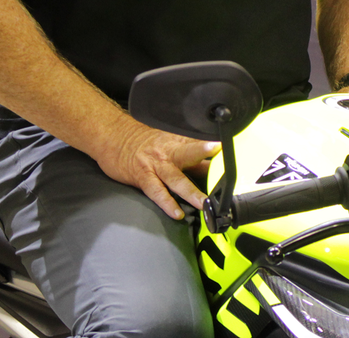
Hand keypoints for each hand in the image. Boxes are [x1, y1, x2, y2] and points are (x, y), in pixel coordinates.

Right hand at [94, 117, 219, 219]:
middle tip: (224, 165)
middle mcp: (169, 151)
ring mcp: (156, 165)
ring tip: (204, 204)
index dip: (217, 149)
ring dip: (191, 191)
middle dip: (207, 157)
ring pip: (176, 178)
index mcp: (178, 141)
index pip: (201, 145)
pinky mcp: (142, 176)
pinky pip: (156, 191)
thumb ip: (190, 153)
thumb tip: (214, 165)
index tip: (235, 150)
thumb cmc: (144, 141)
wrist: (113, 136)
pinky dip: (167, 203)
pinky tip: (177, 213)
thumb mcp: (168, 142)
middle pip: (191, 153)